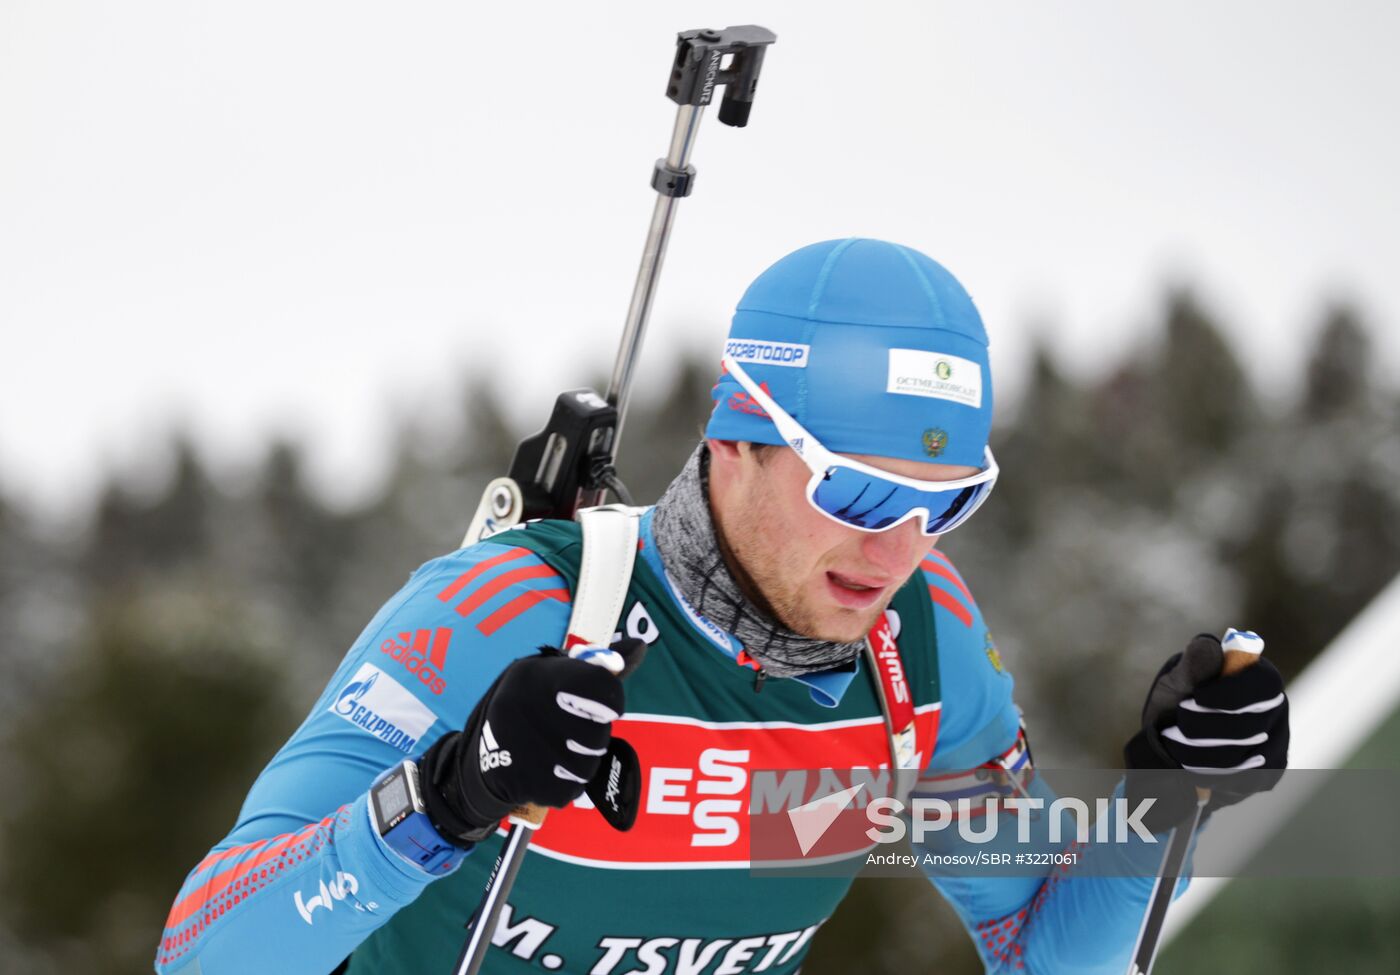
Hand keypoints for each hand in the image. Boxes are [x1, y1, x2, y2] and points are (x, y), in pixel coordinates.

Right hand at [418, 642, 640, 843]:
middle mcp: (524, 709)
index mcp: (534, 676)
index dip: (611, 698)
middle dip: (593, 733)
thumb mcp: (552, 674)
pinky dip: (568, 781)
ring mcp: (522, 749)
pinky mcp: (524, 782)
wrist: (479, 756)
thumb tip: (639, 647)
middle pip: (596, 732)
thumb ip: (597, 666)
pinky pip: (572, 787)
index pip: (600, 686)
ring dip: (582, 759)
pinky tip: (549, 767)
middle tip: (574, 727)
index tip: (604, 703)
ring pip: (586, 763)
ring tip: (559, 746)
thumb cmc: (528, 706)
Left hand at [1125, 633, 1288, 830]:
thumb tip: (1210, 645)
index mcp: (1258, 676)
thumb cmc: (1176, 701)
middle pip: (1252, 722)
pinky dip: (1210, 773)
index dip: (1230, 693)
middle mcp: (1276, 706)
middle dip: (1203, 726)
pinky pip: (1244, 779)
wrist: (1174, 745)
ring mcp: (1278, 739)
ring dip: (1200, 752)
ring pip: (1245, 755)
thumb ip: (1193, 666)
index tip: (1195, 699)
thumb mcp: (1177, 681)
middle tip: (1178, 722)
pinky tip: (1194, 764)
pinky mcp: (1271, 770)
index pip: (1264, 683)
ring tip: (1178, 743)